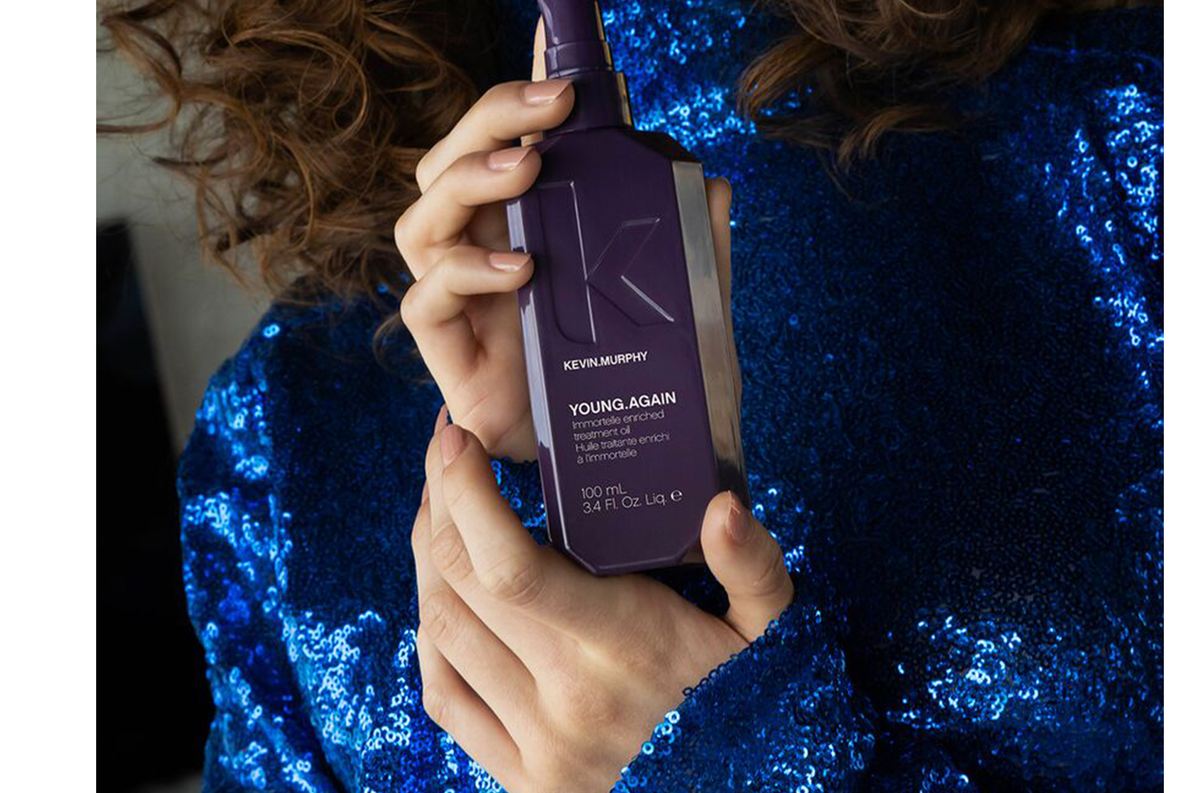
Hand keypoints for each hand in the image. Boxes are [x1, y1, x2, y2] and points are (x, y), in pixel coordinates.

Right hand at [394, 0, 734, 461]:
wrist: (609, 456)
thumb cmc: (631, 362)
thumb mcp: (679, 290)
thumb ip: (693, 238)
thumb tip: (715, 180)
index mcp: (534, 210)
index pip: (524, 123)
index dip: (536, 59)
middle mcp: (485, 235)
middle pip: (457, 151)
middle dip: (499, 112)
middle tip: (556, 103)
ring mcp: (456, 287)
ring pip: (425, 209)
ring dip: (472, 178)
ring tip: (528, 171)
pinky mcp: (444, 346)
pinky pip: (426, 297)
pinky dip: (469, 273)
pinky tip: (523, 269)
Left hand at [411, 407, 793, 792]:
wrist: (735, 790)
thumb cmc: (742, 690)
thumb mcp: (767, 625)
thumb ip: (753, 565)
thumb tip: (722, 507)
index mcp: (624, 648)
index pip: (514, 570)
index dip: (469, 498)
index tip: (458, 438)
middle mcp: (570, 700)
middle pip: (463, 585)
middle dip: (441, 501)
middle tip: (449, 451)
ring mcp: (538, 745)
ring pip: (442, 629)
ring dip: (429, 556)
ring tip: (442, 505)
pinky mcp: (520, 778)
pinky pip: (443, 693)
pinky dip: (431, 631)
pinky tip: (443, 586)